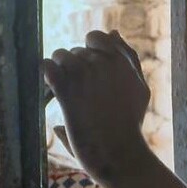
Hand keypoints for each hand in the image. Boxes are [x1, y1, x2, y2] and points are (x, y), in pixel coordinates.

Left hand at [44, 30, 150, 177]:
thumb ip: (129, 59)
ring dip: (60, 71)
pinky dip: (47, 74)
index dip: (89, 53)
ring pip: (60, 55)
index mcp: (122, 61)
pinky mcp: (67, 91)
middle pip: (76, 51)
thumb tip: (114, 33)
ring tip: (66, 92)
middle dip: (75, 67)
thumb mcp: (139, 88)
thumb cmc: (130, 125)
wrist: (120, 154)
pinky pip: (47, 66)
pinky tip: (54, 90)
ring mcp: (84, 76)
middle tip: (81, 93)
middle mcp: (104, 64)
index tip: (92, 73)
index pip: (96, 37)